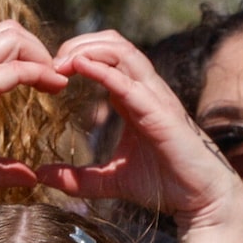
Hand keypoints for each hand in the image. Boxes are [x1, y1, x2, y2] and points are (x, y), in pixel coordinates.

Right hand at [0, 21, 68, 193]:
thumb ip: (0, 167)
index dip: (22, 55)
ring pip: (14, 37)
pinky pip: (18, 67)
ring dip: (41, 55)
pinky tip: (56, 88)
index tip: (42, 80)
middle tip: (54, 76)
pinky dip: (42, 73)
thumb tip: (29, 177)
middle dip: (36, 48)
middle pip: (7, 30)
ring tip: (56, 80)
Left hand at [29, 32, 242, 228]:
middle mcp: (146, 91)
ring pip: (124, 52)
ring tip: (60, 61)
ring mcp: (156, 98)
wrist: (201, 200)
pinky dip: (103, 70)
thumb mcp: (109, 180)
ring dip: (89, 49)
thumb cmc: (164, 184)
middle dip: (80, 42)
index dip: (78, 54)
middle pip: (114, 44)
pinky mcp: (161, 113)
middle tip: (50, 60)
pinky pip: (130, 82)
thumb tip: (42, 176)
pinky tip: (80, 66)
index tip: (48, 70)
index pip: (107, 57)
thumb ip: (77, 178)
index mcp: (134, 98)